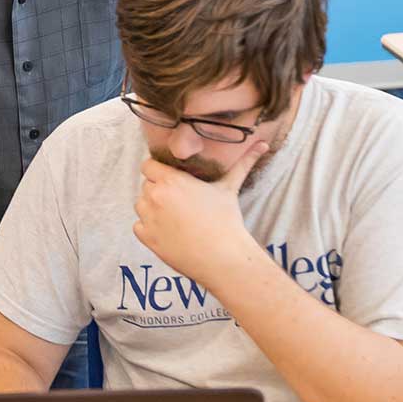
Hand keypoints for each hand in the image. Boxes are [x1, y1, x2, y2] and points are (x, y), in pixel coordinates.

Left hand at [132, 142, 268, 288]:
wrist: (222, 257)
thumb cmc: (226, 220)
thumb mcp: (230, 187)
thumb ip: (244, 163)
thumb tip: (264, 144)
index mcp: (172, 180)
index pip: (148, 165)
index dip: (159, 172)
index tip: (172, 180)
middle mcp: (155, 196)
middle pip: (146, 185)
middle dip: (158, 190)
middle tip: (179, 201)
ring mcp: (148, 218)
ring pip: (141, 205)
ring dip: (152, 208)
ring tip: (174, 216)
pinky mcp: (146, 238)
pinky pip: (138, 226)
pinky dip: (149, 228)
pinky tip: (169, 231)